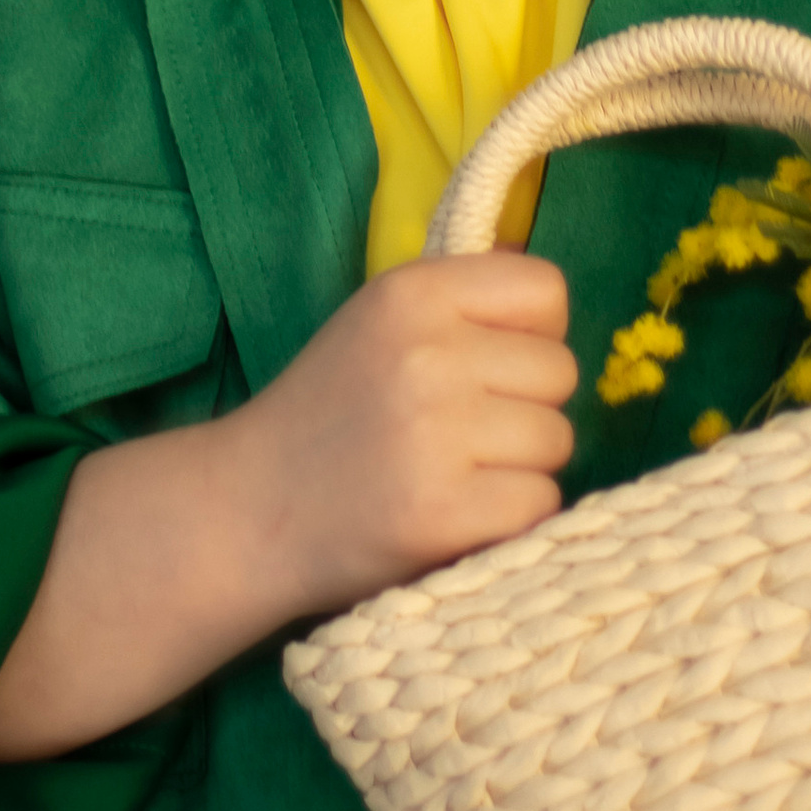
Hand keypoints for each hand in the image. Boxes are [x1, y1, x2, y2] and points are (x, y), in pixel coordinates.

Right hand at [235, 251, 577, 621]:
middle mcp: (429, 353)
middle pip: (560, 372)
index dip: (531, 335)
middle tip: (462, 433)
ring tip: (456, 475)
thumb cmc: (329, 412)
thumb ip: (463, 305)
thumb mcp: (381, 323)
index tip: (489, 367)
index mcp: (413, 292)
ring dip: (521, 466)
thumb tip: (552, 302)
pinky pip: (541, 502)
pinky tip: (457, 515)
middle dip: (526, 406)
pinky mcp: (446, 513)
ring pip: (557, 441)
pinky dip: (511, 518)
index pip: (546, 292)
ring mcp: (438, 434)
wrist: (250, 509)